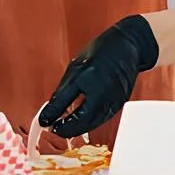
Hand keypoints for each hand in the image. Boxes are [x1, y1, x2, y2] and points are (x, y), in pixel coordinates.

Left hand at [38, 15, 159, 138]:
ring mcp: (115, 104)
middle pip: (84, 126)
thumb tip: (46, 115)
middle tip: (54, 125)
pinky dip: (89, 121)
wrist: (128, 45)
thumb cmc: (101, 53)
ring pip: (93, 125)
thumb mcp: (75, 70)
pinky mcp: (119, 104)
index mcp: (93, 90)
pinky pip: (101, 118)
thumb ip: (61, 96)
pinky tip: (81, 115)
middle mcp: (106, 100)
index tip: (47, 124)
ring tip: (65, 121)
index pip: (72, 118)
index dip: (58, 124)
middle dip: (67, 129)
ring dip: (78, 127)